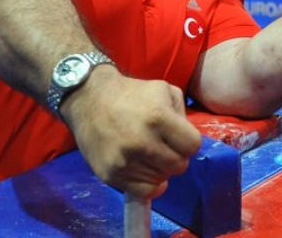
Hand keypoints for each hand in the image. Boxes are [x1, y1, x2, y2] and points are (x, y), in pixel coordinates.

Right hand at [62, 67, 202, 198]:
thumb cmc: (132, 94)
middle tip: (164, 146)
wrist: (89, 100)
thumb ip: (182, 114)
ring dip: (161, 168)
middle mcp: (142, 142)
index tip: (178, 136)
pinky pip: (143, 191)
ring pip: (162, 180)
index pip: (192, 146)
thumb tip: (189, 142)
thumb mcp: (164, 90)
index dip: (188, 141)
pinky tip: (144, 169)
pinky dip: (149, 184)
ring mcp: (124, 161)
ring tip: (150, 153)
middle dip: (176, 156)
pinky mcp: (110, 175)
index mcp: (158, 118)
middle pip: (179, 165)